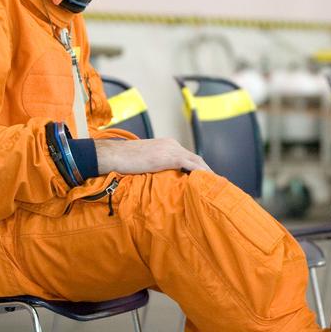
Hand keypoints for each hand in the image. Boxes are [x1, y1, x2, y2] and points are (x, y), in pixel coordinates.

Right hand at [94, 138, 210, 175]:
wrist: (115, 155)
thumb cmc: (124, 161)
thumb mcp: (145, 163)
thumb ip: (157, 167)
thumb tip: (162, 180)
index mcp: (167, 145)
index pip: (188, 157)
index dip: (198, 169)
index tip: (205, 180)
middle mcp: (172, 144)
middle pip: (196, 158)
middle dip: (206, 171)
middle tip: (215, 186)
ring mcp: (172, 149)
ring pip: (197, 161)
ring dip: (207, 174)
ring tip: (215, 187)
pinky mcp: (170, 157)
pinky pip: (192, 166)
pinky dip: (201, 173)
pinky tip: (207, 183)